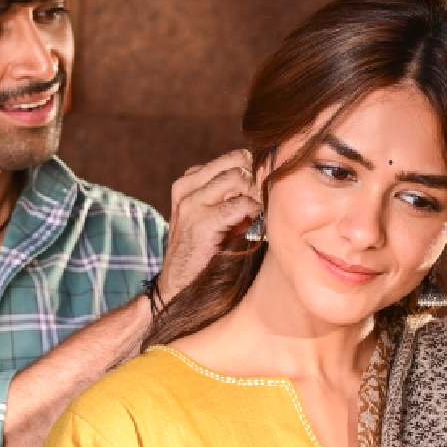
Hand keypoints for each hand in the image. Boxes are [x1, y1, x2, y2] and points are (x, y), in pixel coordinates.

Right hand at [157, 149, 260, 301]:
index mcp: (188, 182)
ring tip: (263, 212)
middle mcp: (186, 187)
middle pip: (237, 161)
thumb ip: (234, 196)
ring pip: (238, 176)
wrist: (177, 288)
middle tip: (269, 200)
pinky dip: (255, 212)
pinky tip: (257, 226)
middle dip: (259, 177)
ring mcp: (191, 204)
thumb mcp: (217, 218)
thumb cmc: (204, 254)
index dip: (256, 170)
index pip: (232, 157)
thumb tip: (269, 181)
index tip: (268, 190)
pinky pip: (241, 205)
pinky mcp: (201, 224)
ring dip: (257, 193)